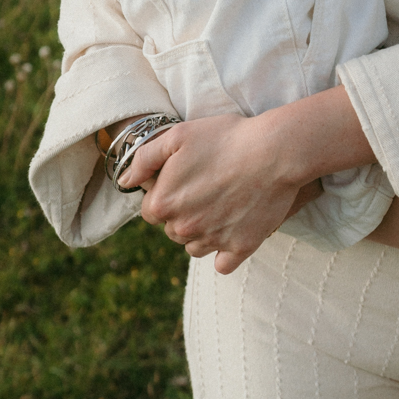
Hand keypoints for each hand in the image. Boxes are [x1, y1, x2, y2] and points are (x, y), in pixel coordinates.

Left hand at [119, 87, 375, 272]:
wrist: (274, 152)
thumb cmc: (226, 138)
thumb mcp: (178, 135)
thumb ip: (144, 159)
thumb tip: (124, 182)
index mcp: (163, 204)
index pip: (152, 209)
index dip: (167, 191)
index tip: (186, 177)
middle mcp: (183, 230)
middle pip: (173, 229)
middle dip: (184, 212)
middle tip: (207, 186)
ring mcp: (212, 242)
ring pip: (195, 246)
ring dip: (202, 231)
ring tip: (221, 204)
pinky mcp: (240, 248)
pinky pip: (223, 263)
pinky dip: (224, 251)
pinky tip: (232, 229)